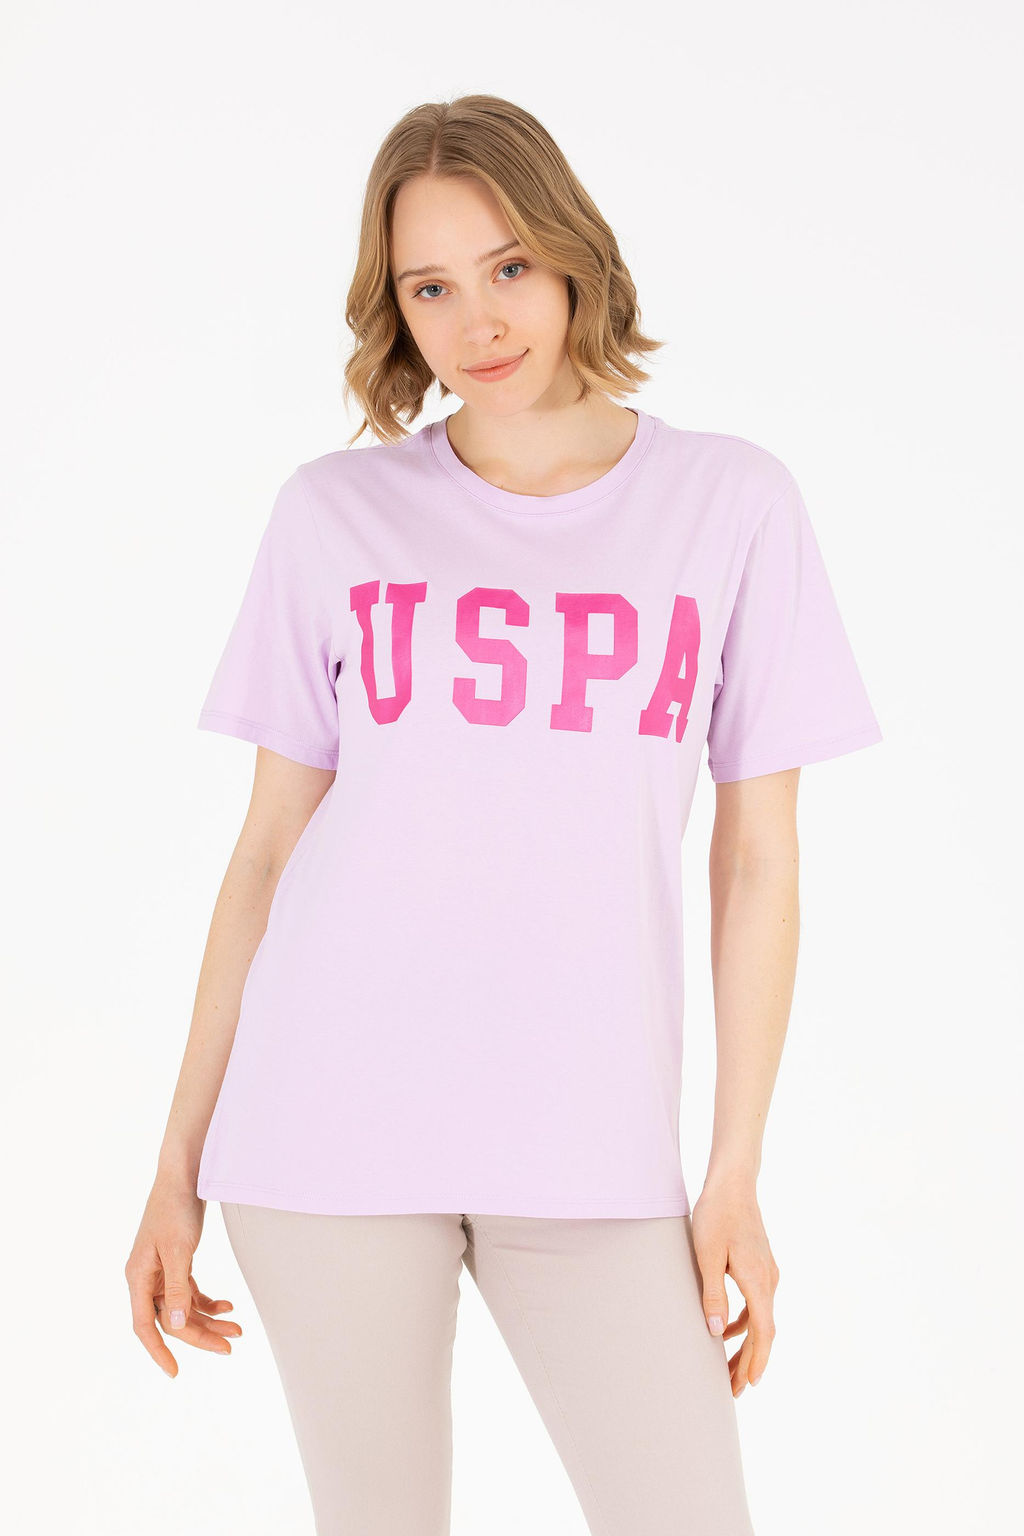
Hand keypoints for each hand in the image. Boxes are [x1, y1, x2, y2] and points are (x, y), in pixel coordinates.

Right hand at [125, 1177, 242, 1377]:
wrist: (185, 1174)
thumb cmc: (176, 1208)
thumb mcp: (179, 1249)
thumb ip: (177, 1288)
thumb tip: (175, 1325)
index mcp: (138, 1276)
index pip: (144, 1325)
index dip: (158, 1351)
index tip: (174, 1373)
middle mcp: (147, 1277)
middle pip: (171, 1319)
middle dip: (199, 1335)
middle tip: (229, 1347)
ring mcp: (161, 1270)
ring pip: (183, 1308)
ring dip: (209, 1319)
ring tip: (237, 1329)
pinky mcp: (176, 1262)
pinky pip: (190, 1292)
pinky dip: (208, 1301)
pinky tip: (228, 1306)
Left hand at [690, 1178, 778, 1396]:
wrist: (733, 1184)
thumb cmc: (717, 1216)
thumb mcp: (707, 1255)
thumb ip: (713, 1294)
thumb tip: (715, 1332)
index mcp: (758, 1282)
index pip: (763, 1333)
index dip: (757, 1361)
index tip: (749, 1385)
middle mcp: (769, 1280)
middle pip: (763, 1331)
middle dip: (749, 1362)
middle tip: (733, 1390)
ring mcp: (766, 1273)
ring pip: (759, 1319)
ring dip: (745, 1344)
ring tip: (727, 1369)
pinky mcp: (759, 1266)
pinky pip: (755, 1304)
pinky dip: (743, 1323)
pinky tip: (724, 1331)